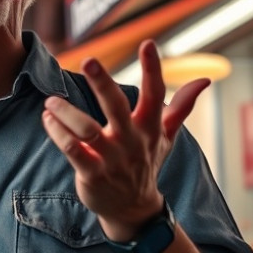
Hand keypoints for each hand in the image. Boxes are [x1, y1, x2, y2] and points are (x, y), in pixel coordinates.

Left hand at [41, 40, 209, 239]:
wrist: (132, 209)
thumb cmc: (146, 163)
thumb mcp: (165, 136)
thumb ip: (181, 107)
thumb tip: (205, 80)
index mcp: (150, 128)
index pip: (155, 94)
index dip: (153, 69)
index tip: (147, 44)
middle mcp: (131, 141)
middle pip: (117, 107)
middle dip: (103, 83)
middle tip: (88, 60)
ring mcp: (111, 158)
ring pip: (86, 129)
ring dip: (66, 112)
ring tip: (50, 101)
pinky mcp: (92, 173)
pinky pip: (71, 148)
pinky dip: (56, 131)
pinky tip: (48, 118)